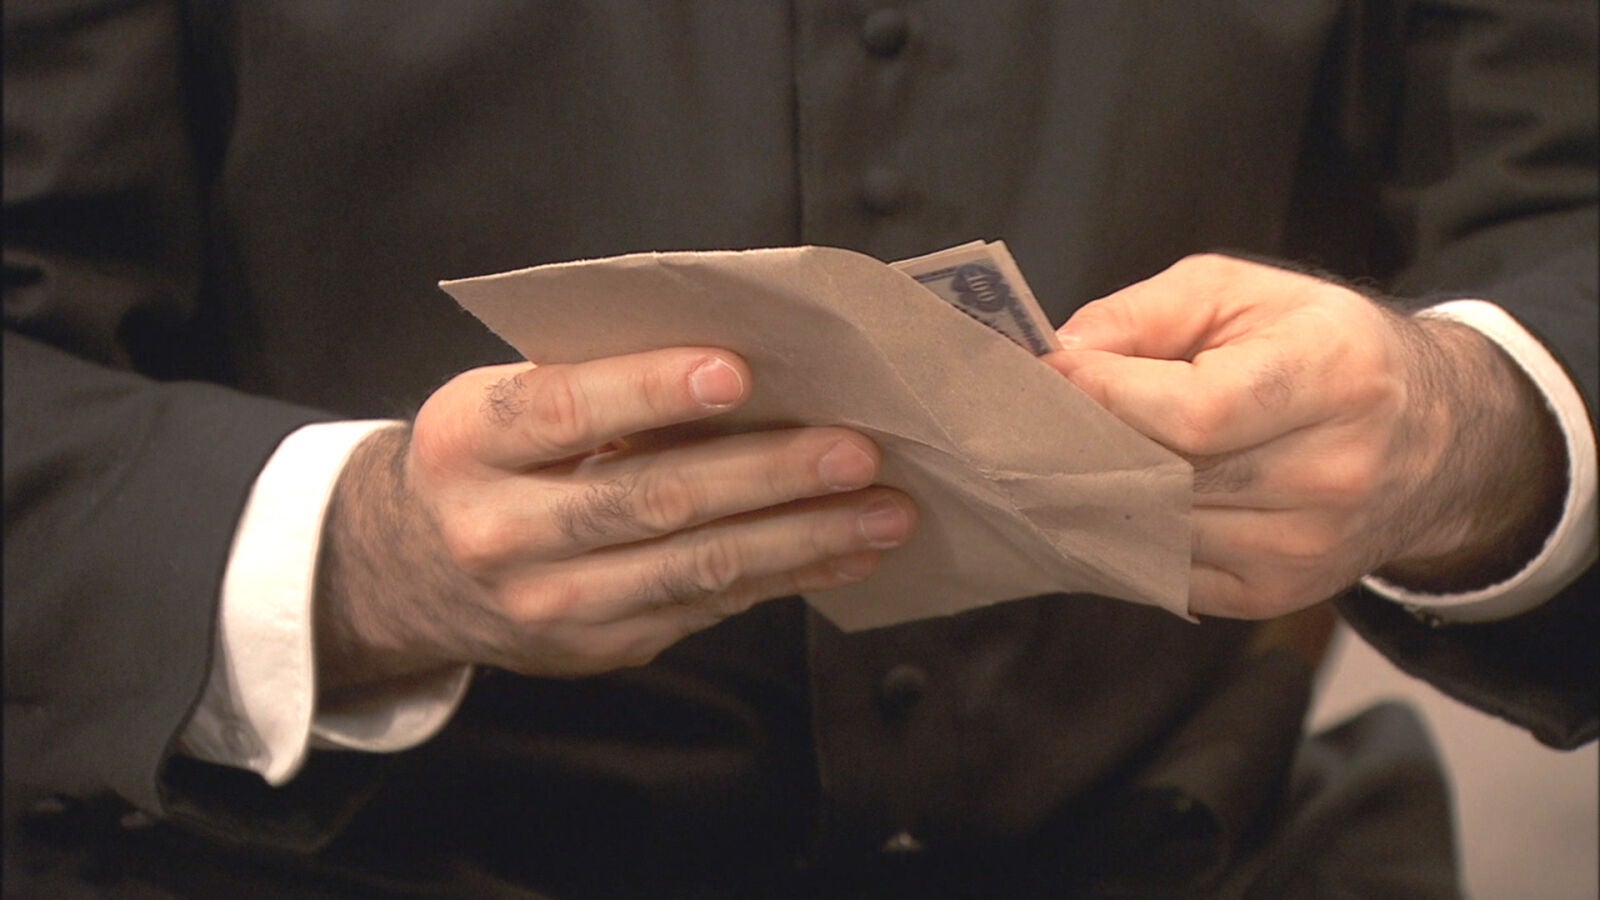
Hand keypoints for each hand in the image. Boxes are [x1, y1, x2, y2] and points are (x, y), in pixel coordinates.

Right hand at [314, 348, 916, 687]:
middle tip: (857, 449)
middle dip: (767, 473)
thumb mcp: (504, 402)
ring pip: (695, 566)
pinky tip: (848, 551)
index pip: (561, 409)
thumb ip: (594, 382)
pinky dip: (788, 575)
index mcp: (468, 442)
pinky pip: (710, 606)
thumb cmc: (490, 457)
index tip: (735, 370)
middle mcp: (502, 532)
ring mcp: (554, 603)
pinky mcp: (603, 645)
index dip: (647, 388)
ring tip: (885, 510)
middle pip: (650, 498)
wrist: (418, 571)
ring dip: (804, 536)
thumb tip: (745, 362)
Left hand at [1045, 255, 1563, 618]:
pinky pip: (1165, 572)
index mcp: (1333, 377)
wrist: (1428, 435)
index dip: (1106, 396)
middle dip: (1085, 445)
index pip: (1195, 412)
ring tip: (1062, 456)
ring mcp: (1306, 547)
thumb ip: (1144, 315)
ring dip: (1095, 496)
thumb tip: (1057, 356)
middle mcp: (1331, 473)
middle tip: (1028, 420)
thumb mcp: (1241, 292)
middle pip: (1167, 477)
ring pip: (1156, 530)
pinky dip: (1123, 537)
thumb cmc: (1318, 346)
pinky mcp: (1276, 594)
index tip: (1047, 374)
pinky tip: (1108, 500)